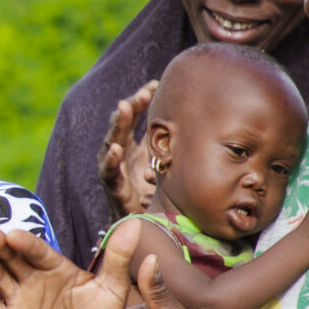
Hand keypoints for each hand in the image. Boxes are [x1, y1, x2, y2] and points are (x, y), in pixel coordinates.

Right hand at [99, 82, 159, 218]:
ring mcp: (113, 167)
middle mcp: (120, 152)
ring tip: (124, 107)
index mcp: (132, 144)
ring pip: (112, 140)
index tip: (154, 84)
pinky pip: (108, 170)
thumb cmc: (152, 191)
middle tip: (143, 93)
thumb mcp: (164, 164)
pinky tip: (116, 149)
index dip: (141, 100)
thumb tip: (201, 124)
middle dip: (131, 106)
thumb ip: (171, 146)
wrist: (139, 224)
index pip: (133, 116)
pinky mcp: (111, 185)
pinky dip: (111, 159)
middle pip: (122, 123)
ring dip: (118, 123)